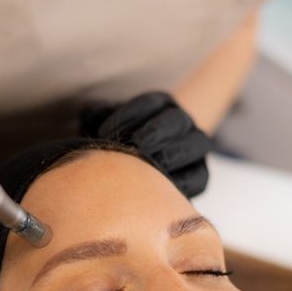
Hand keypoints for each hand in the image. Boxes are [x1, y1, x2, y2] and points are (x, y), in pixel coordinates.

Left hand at [79, 91, 211, 196]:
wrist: (141, 172)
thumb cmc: (119, 144)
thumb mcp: (107, 125)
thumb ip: (98, 117)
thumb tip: (89, 115)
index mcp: (161, 105)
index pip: (150, 102)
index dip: (128, 114)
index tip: (103, 132)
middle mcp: (183, 122)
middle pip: (176, 120)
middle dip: (155, 131)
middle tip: (135, 145)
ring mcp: (196, 147)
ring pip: (196, 144)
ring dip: (172, 154)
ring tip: (149, 167)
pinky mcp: (201, 174)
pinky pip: (199, 176)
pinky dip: (183, 182)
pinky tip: (161, 188)